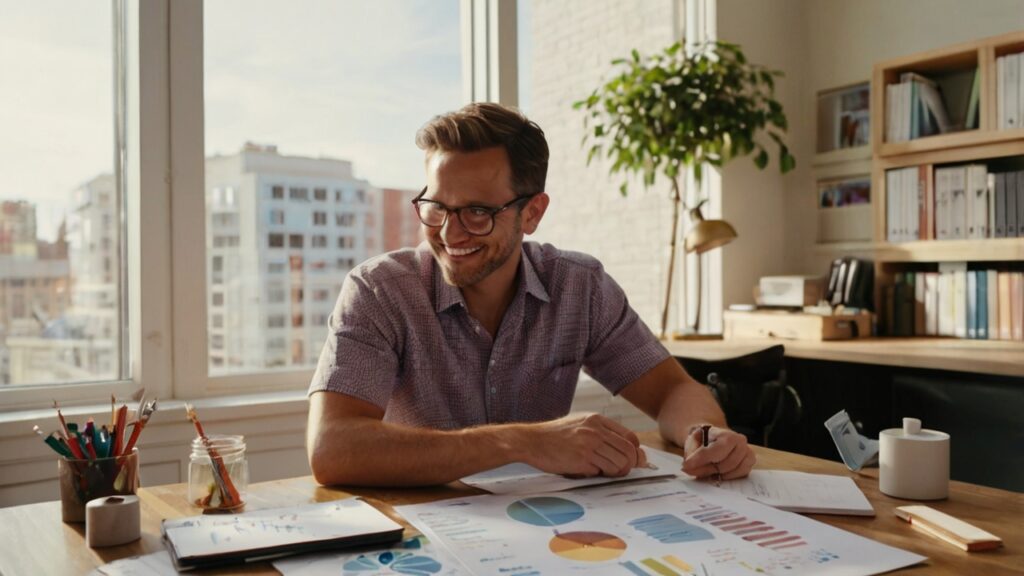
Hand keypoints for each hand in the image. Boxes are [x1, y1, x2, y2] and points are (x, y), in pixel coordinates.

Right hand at [524, 414, 647, 477]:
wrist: (532, 441)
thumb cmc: (555, 435)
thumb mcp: (580, 423)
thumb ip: (602, 432)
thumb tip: (626, 449)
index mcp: (597, 420)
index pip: (630, 437)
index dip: (635, 451)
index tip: (633, 459)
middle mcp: (595, 431)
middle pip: (629, 452)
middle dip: (629, 465)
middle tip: (622, 470)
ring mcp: (589, 445)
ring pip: (619, 464)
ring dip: (615, 472)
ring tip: (603, 471)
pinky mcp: (581, 460)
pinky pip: (601, 472)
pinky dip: (598, 474)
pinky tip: (587, 469)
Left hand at [681, 425, 755, 480]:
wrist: (714, 438)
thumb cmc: (703, 440)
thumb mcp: (692, 442)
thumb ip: (690, 454)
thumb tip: (688, 467)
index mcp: (726, 434)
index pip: (715, 450)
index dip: (700, 459)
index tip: (686, 466)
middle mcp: (740, 441)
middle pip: (724, 464)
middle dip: (706, 470)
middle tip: (692, 470)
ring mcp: (747, 452)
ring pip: (731, 471)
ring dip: (716, 474)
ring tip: (705, 471)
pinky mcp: (749, 462)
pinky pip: (739, 475)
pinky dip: (726, 476)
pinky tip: (717, 472)